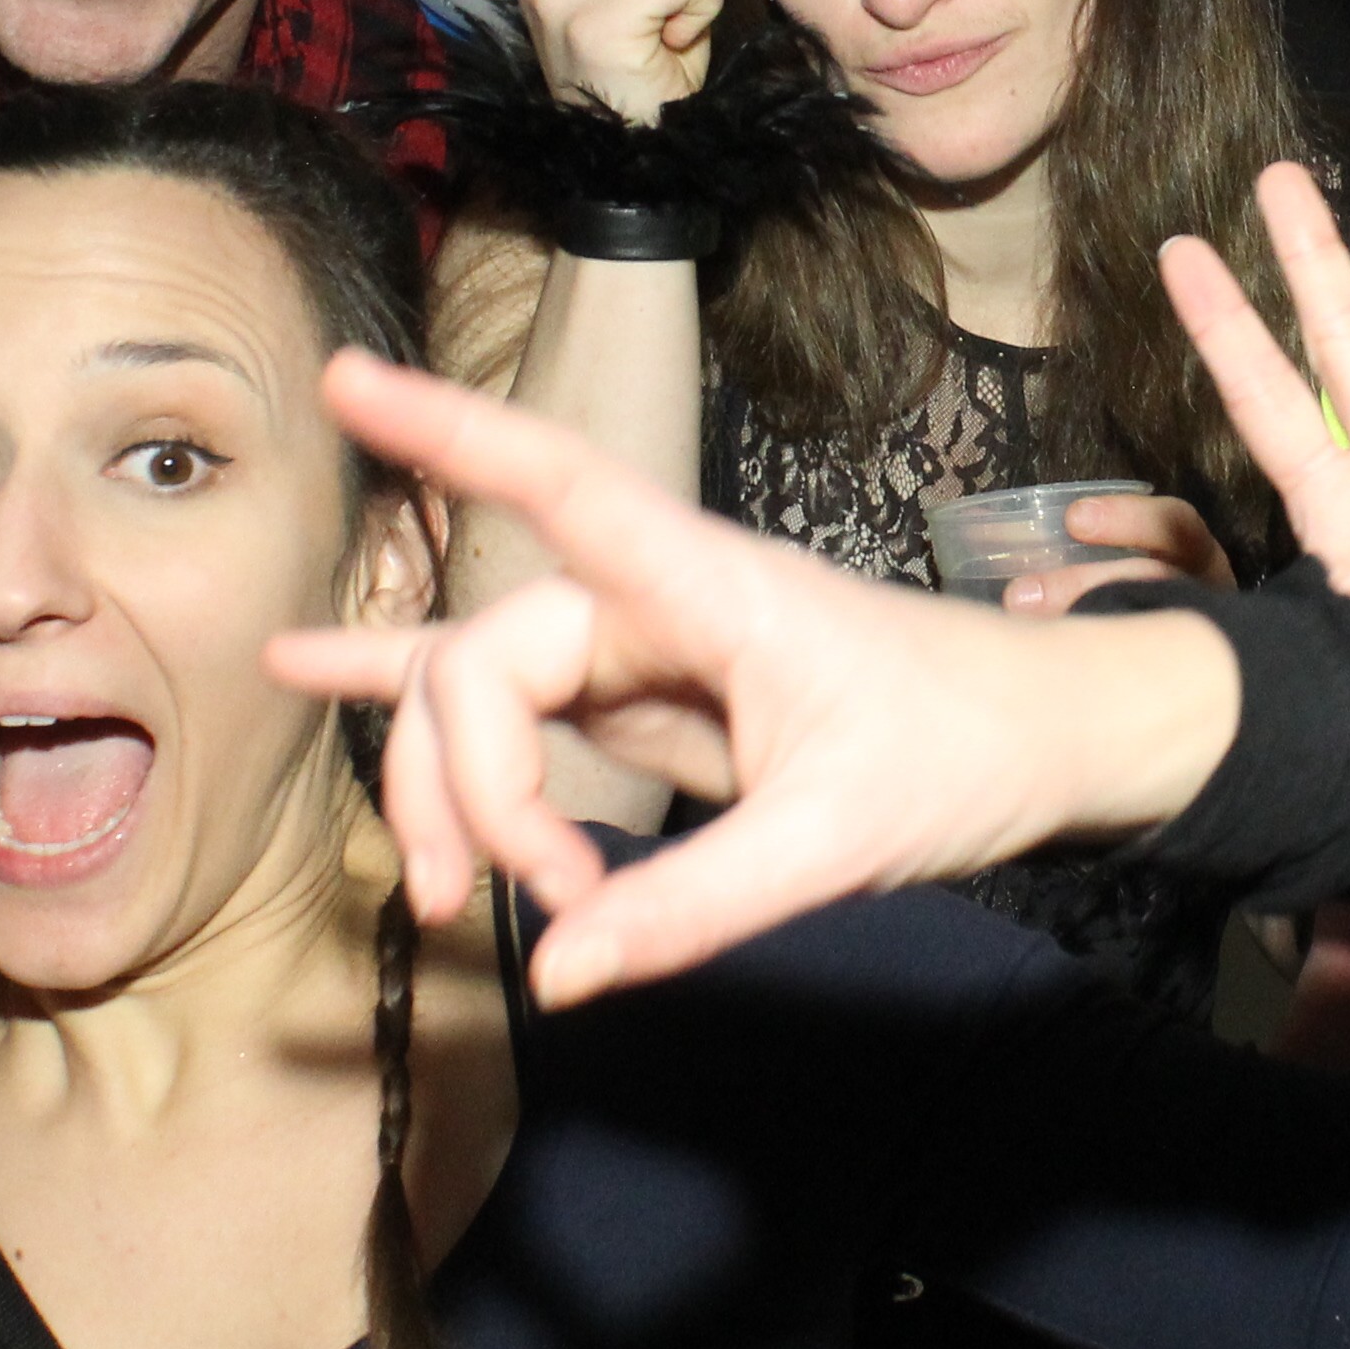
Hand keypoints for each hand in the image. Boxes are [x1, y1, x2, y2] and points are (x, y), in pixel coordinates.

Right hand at [270, 355, 1243, 1003]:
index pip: (566, 489)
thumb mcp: (843, 842)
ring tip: (438, 893)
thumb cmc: (963, 750)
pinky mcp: (635, 699)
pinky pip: (503, 702)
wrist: (1042, 740)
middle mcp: (654, 598)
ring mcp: (636, 646)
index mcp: (710, 585)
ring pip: (481, 693)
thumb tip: (555, 971)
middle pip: (488, 659)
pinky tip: (307, 669)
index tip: (350, 378)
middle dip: (473, 786)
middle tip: (532, 906)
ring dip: (448, 788)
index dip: (456, 433)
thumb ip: (696, 905)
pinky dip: (409, 693)